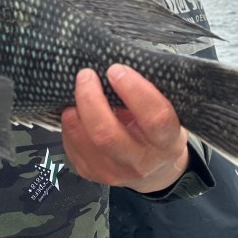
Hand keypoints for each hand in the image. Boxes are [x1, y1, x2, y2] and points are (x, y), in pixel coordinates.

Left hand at [61, 64, 188, 192]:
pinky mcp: (91, 173)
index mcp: (166, 142)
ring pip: (84, 139)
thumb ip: (147, 93)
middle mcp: (140, 162)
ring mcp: (114, 172)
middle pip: (107, 134)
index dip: (135, 90)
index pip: (155, 118)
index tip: (117, 69)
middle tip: (86, 75)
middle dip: (91, 99)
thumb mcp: (166, 111)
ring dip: (75, 109)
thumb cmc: (157, 131)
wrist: (154, 170)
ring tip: (78, 90)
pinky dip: (70, 123)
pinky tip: (76, 110)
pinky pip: (72, 145)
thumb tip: (118, 64)